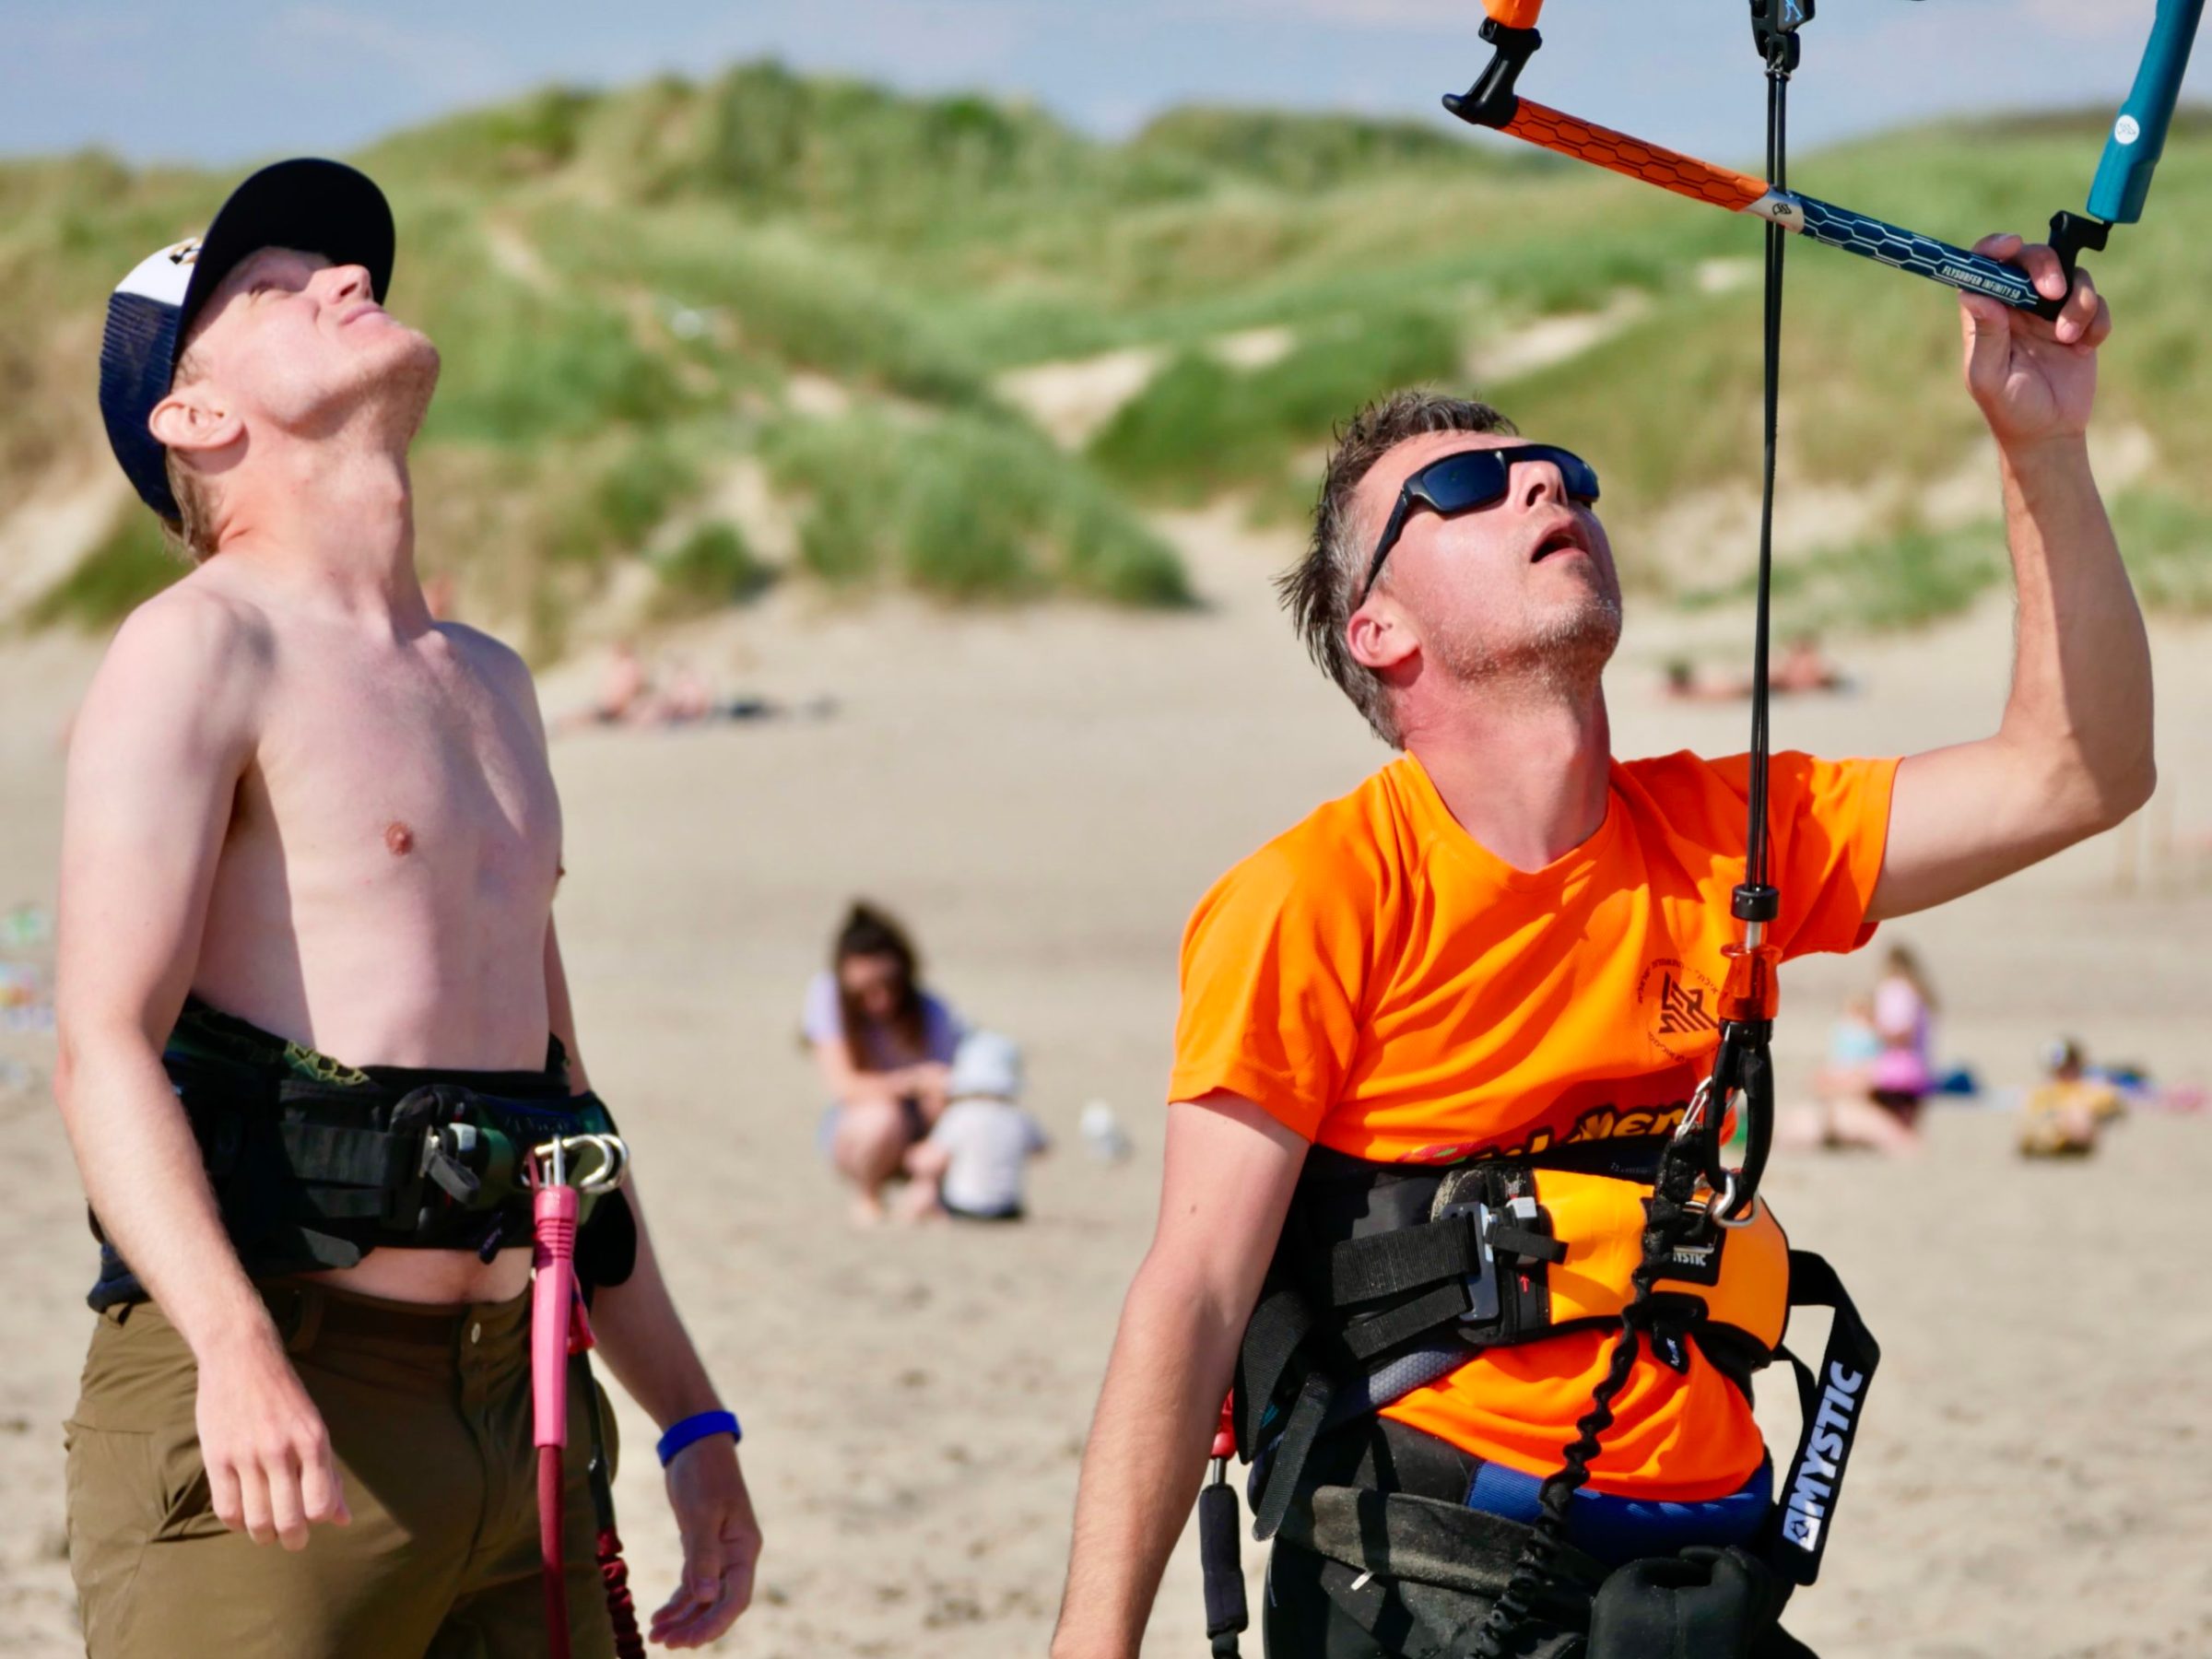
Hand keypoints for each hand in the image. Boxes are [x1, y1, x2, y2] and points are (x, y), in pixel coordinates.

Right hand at [195, 1334, 350, 1548]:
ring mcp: (247, 1454)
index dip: (318, 1520)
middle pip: (289, 1519)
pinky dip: (236, 1522)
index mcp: (314, 1440)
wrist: (242, 1357)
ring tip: (267, 1531)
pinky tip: (243, 1515)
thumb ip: (328, 1474)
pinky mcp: (217, 1457)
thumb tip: (342, 1520)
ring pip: (256, 1520)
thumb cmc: (285, 1397)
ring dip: (263, 1534)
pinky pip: (226, 1509)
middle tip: (293, 1540)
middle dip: (293, 1539)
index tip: (312, 1519)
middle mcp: (282, 1449)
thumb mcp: (314, 1428)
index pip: (320, 1504)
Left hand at [650, 1435, 760, 1648]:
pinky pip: (691, 1584)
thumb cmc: (704, 1474)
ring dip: (683, 1618)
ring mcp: (718, 1553)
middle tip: (667, 1644)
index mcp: (744, 1548)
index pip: (736, 1598)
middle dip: (696, 1627)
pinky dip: (677, 1602)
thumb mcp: (702, 1514)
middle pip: (720, 1604)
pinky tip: (659, 1616)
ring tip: (657, 1637)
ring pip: (704, 1598)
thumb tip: (706, 1599)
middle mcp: (735, 1555)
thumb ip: (703, 1556)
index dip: (715, 1624)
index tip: (690, 1642)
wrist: (695, 1444)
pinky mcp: (700, 1547)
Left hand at [1959, 233, 2112, 451]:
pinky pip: (2095, 300)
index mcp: (1986, 314)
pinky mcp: (2080, 321)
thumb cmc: (2009, 408)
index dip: (1994, 248)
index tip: (2011, 245)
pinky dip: (2096, 320)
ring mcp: (2049, 311)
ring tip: (2068, 338)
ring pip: (2071, 276)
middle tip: (2053, 292)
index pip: (1984, 267)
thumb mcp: (1990, 376)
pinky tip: (2084, 348)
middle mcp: (2016, 306)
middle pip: (2032, 259)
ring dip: (2077, 302)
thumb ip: (1987, 335)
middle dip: (2046, 267)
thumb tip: (1974, 294)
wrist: (2050, 432)